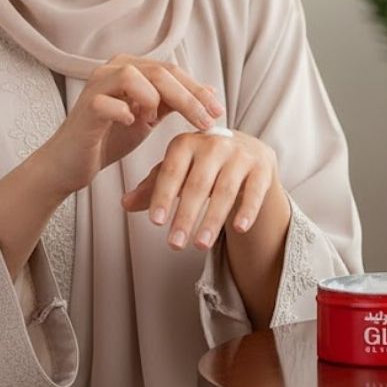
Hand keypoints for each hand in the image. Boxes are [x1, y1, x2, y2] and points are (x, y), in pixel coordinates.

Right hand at [40, 54, 225, 196]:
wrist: (72, 163)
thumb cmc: (110, 137)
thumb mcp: (149, 117)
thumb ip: (174, 102)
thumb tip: (211, 91)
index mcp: (131, 68)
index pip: (171, 71)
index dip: (197, 90)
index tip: (218, 112)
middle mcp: (113, 69)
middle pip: (159, 72)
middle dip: (188, 97)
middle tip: (207, 122)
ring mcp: (96, 85)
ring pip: (134, 77)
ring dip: (156, 99)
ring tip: (161, 122)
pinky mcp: (85, 107)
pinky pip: (107, 102)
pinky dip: (124, 111)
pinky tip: (135, 123)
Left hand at [120, 129, 278, 250]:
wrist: (247, 153)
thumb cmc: (203, 165)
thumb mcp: (178, 172)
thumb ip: (153, 187)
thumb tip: (124, 203)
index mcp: (187, 141)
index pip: (171, 171)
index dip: (162, 196)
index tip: (156, 223)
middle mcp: (214, 143)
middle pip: (198, 184)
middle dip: (185, 216)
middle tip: (174, 245)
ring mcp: (240, 153)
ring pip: (225, 190)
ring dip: (212, 219)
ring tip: (199, 244)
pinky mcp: (262, 166)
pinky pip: (254, 191)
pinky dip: (247, 210)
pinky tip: (238, 229)